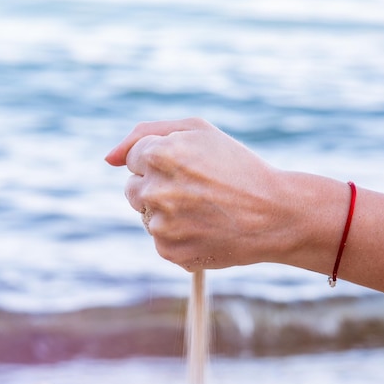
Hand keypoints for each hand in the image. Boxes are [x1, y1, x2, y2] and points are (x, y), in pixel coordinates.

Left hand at [105, 118, 302, 270]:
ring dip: (166, 213)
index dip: (162, 162)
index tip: (189, 168)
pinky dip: (178, 236)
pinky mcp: (170, 252)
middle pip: (133, 189)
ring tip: (205, 210)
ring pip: (145, 216)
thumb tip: (107, 158)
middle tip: (195, 190)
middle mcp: (155, 190)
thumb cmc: (236, 166)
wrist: (275, 214)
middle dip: (157, 187)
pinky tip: (206, 229)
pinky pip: (160, 241)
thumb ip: (145, 133)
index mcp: (159, 154)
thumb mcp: (197, 131)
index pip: (133, 159)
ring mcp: (161, 225)